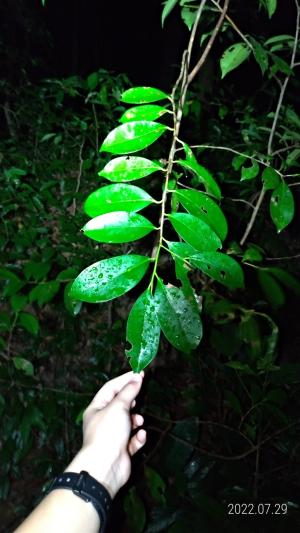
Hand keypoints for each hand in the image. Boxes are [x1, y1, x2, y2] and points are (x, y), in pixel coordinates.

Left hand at [65, 371, 145, 497]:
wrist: (105, 467)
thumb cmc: (108, 432)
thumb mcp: (118, 406)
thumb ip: (129, 391)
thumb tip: (137, 377)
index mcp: (97, 408)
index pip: (111, 388)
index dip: (125, 379)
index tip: (140, 373)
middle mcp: (103, 420)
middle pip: (120, 404)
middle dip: (131, 401)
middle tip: (140, 396)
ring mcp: (113, 436)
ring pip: (128, 422)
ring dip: (136, 419)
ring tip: (139, 420)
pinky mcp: (122, 449)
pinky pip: (133, 439)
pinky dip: (138, 436)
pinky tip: (140, 436)